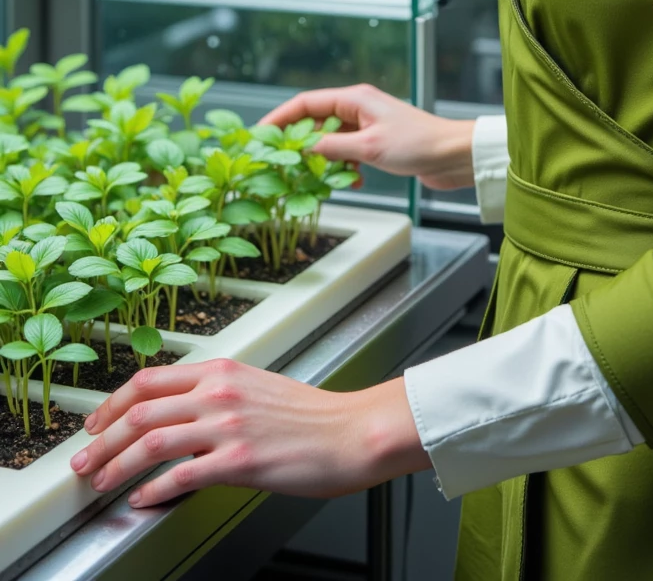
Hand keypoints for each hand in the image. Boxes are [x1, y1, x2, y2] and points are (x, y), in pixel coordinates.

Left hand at [69, 358, 429, 506]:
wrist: (350, 432)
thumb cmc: (310, 416)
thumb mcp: (256, 388)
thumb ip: (216, 395)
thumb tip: (178, 414)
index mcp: (221, 371)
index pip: (149, 380)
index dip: (113, 404)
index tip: (96, 425)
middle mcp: (219, 392)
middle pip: (140, 411)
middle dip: (102, 440)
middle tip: (84, 461)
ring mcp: (227, 426)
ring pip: (151, 442)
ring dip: (117, 465)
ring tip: (101, 483)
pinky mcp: (239, 461)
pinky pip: (180, 476)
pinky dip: (152, 490)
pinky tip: (142, 500)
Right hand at [260, 84, 476, 190]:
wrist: (453, 156)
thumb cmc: (419, 144)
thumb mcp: (368, 147)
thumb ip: (332, 148)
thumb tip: (304, 149)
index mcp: (355, 99)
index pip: (306, 102)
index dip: (280, 117)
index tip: (260, 133)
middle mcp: (359, 109)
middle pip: (316, 122)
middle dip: (301, 145)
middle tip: (283, 164)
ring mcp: (367, 126)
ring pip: (331, 142)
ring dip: (326, 162)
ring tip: (323, 179)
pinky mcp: (376, 144)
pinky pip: (348, 155)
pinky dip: (345, 169)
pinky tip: (352, 183)